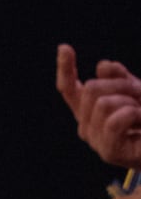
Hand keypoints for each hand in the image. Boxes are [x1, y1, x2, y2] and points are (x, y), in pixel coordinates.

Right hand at [55, 45, 140, 167]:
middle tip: (140, 97)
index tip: (64, 47)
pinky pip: (116, 119)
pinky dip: (134, 114)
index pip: (70, 90)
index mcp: (89, 112)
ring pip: (103, 103)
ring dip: (131, 102)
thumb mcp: (137, 93)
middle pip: (91, 88)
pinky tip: (140, 121)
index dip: (65, 68)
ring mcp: (95, 140)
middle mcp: (86, 126)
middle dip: (122, 85)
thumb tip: (103, 65)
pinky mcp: (108, 151)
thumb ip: (120, 79)